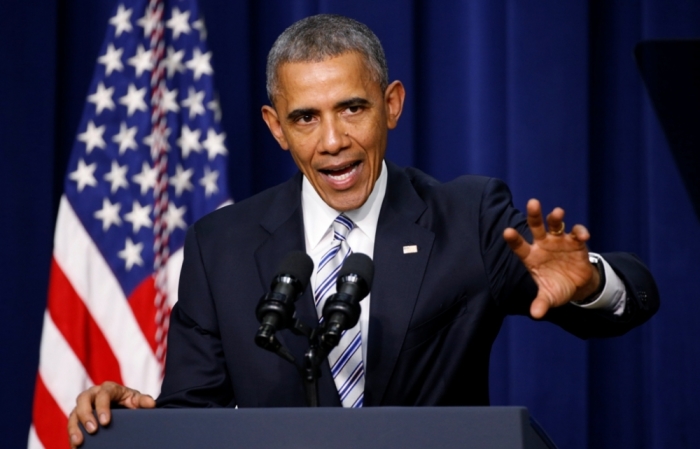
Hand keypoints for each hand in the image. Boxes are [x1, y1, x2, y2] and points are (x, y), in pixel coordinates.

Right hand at [67, 381, 154, 447]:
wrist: (121, 407)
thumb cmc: (129, 402)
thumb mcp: (136, 400)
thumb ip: (143, 401)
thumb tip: (152, 404)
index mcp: (108, 388)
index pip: (103, 394)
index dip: (102, 407)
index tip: (106, 422)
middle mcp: (92, 394)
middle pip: (83, 399)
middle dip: (86, 415)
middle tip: (93, 430)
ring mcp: (83, 406)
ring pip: (73, 413)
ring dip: (75, 427)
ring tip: (79, 441)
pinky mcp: (77, 417)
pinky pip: (71, 425)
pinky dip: (72, 436)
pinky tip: (75, 446)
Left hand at [503, 199, 600, 318]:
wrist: (577, 286)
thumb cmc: (556, 288)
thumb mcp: (549, 297)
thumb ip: (541, 303)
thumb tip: (535, 314)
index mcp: (531, 257)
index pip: (519, 246)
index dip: (514, 239)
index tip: (507, 231)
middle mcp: (543, 245)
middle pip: (536, 226)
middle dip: (534, 215)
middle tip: (532, 202)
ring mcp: (559, 241)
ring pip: (556, 225)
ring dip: (556, 218)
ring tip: (558, 212)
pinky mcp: (575, 242)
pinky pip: (577, 233)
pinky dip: (580, 232)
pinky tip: (584, 235)